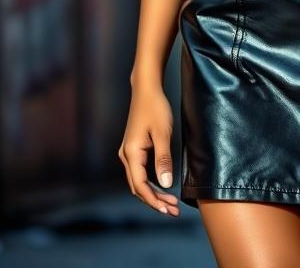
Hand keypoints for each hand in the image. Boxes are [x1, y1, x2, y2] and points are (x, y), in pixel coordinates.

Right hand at [119, 82, 180, 216]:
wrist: (146, 89)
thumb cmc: (155, 108)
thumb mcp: (162, 133)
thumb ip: (163, 159)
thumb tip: (166, 184)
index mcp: (131, 153)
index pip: (140, 186)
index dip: (153, 201)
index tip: (168, 210)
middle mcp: (126, 155)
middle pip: (138, 187)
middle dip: (155, 201)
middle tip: (173, 211)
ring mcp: (129, 152)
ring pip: (139, 181)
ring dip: (154, 193)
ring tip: (171, 204)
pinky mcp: (134, 149)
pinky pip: (141, 172)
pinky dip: (152, 182)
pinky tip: (164, 186)